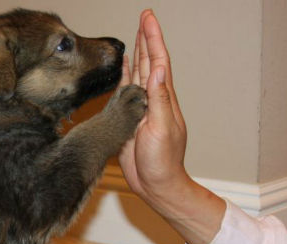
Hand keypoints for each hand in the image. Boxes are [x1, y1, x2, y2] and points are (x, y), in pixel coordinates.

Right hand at [119, 9, 188, 201]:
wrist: (155, 184)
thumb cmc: (161, 160)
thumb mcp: (161, 128)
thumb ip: (158, 98)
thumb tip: (156, 68)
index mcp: (162, 99)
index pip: (158, 61)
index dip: (153, 38)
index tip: (148, 18)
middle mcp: (152, 99)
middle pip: (148, 62)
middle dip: (146, 38)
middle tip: (144, 17)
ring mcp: (140, 108)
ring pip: (138, 74)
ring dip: (137, 53)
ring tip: (135, 34)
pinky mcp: (128, 118)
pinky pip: (125, 91)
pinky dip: (125, 76)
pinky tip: (123, 67)